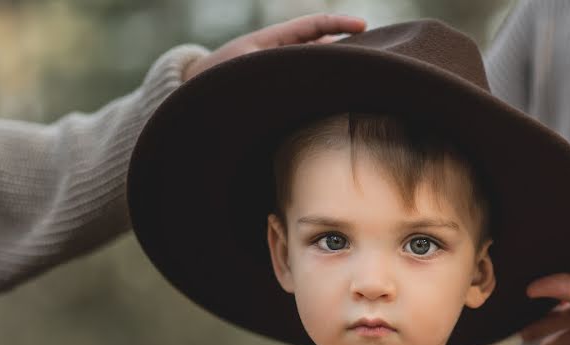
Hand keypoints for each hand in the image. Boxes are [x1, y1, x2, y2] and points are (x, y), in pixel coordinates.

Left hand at [182, 14, 366, 81]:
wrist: (193, 91)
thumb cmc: (215, 81)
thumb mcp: (243, 73)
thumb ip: (268, 75)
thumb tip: (299, 82)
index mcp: (274, 40)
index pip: (313, 25)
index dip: (339, 22)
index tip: (363, 24)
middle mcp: (282, 52)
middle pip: (322, 43)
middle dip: (348, 47)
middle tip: (376, 55)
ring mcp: (283, 68)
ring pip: (317, 64)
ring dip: (337, 70)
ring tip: (363, 78)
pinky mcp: (282, 85)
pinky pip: (308, 81)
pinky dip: (324, 85)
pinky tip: (339, 97)